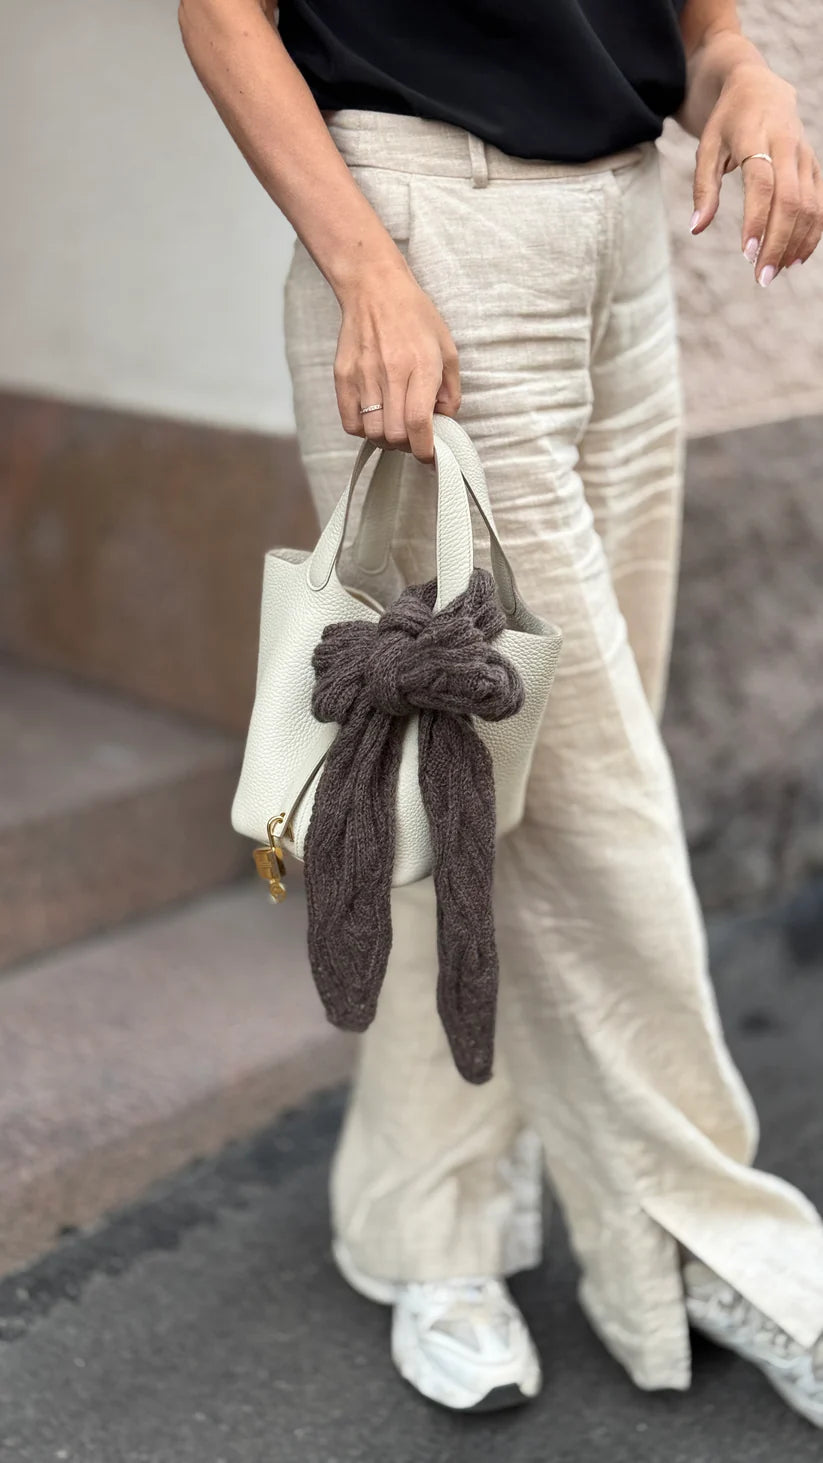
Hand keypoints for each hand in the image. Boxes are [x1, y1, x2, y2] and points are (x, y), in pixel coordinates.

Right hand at [334, 258, 460, 462]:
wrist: (374, 289)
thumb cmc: (415, 317)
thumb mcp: (447, 349)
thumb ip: (451, 390)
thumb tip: (444, 421)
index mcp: (421, 366)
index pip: (419, 423)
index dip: (425, 449)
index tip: (429, 454)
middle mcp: (390, 373)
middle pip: (394, 434)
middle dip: (407, 444)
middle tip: (413, 435)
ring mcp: (363, 376)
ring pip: (372, 433)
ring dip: (386, 438)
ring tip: (394, 424)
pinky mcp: (343, 377)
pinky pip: (350, 423)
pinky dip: (364, 430)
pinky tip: (374, 416)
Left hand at [690, 62, 822, 284]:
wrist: (759, 87)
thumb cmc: (727, 122)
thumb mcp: (707, 148)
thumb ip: (704, 188)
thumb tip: (696, 229)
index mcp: (757, 138)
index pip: (762, 184)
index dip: (756, 220)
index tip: (746, 254)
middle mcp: (787, 146)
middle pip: (791, 200)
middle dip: (778, 242)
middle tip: (761, 278)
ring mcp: (804, 156)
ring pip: (810, 205)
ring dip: (795, 243)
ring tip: (774, 272)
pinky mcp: (814, 166)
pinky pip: (819, 203)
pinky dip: (811, 233)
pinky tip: (795, 258)